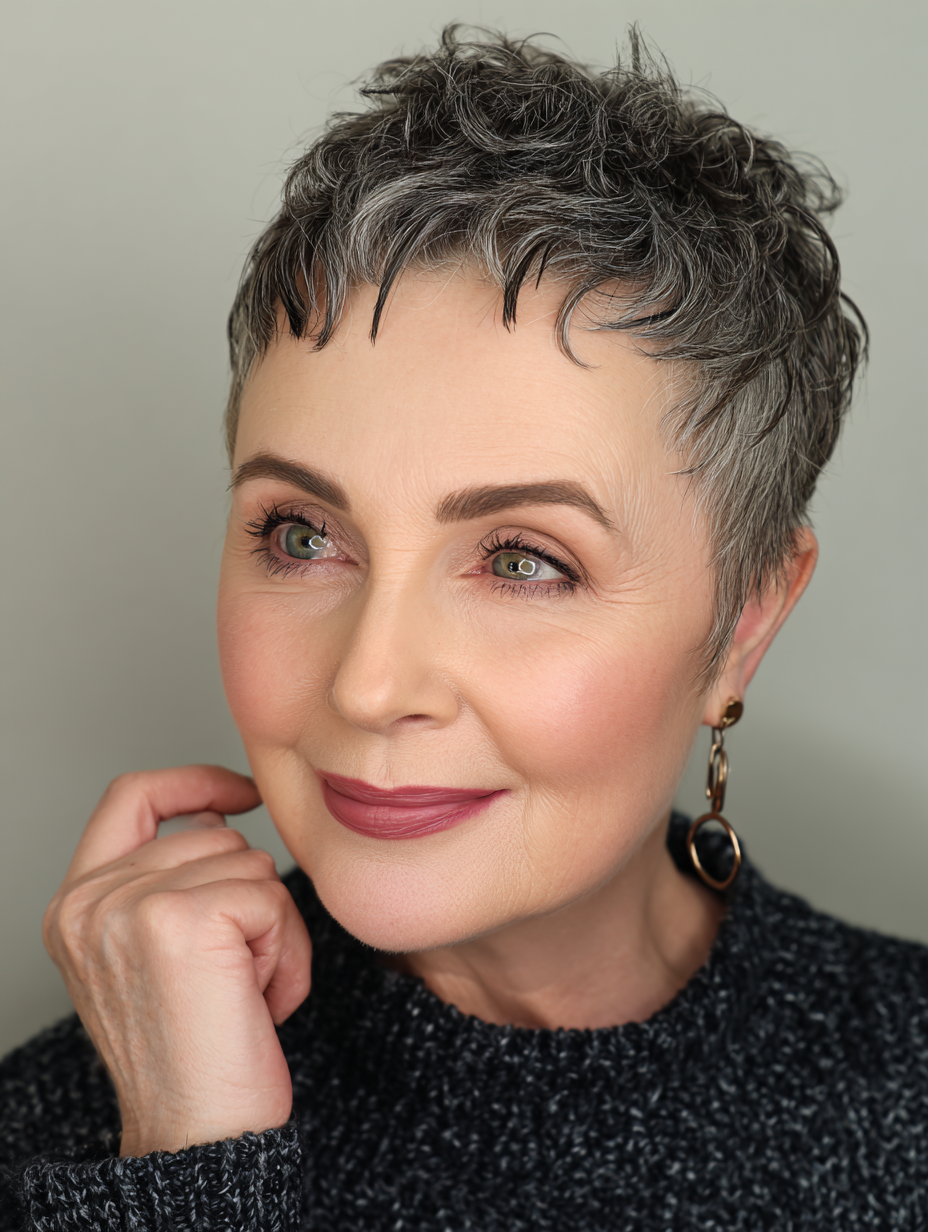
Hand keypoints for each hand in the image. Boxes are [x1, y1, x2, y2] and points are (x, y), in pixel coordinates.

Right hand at [42, 765, 310, 1155]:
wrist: (197, 1137)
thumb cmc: (194, 1054)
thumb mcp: (157, 956)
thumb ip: (169, 881)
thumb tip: (222, 817)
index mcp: (75, 904)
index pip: (131, 796)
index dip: (192, 780)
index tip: (241, 794)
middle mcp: (89, 900)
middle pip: (215, 836)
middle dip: (248, 900)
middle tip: (231, 978)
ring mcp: (129, 905)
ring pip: (252, 866)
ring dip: (271, 930)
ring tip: (241, 993)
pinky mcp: (181, 918)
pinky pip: (272, 898)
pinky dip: (286, 952)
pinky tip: (258, 1003)